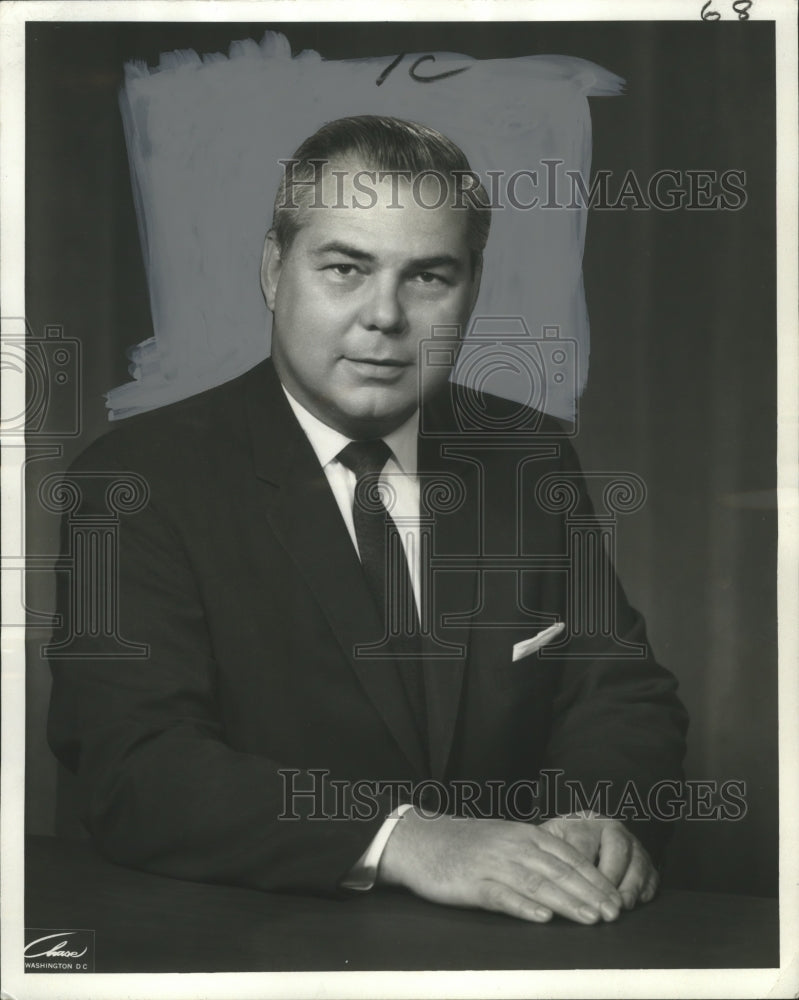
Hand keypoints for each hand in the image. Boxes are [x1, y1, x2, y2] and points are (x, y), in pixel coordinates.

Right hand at [377, 811, 624, 924]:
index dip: (595, 877)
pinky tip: (543, 916)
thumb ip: (534, 853)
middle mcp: (513, 846)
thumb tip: (570, 875)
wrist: (419, 840)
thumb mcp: (504, 839)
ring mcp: (492, 864)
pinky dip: (524, 906)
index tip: (616, 897)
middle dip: (590, 893)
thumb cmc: (465, 844)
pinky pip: (502, 895)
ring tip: (591, 918)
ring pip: (537, 883)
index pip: (568, 855)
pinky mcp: (472, 883)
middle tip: (615, 913)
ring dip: (567, 901)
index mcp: (523, 834)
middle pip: (558, 870)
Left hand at [540, 815, 657, 909]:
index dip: (580, 873)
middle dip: (611, 879)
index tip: (576, 893)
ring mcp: (631, 843)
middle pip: (617, 849)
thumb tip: (539, 888)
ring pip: (637, 861)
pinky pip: (651, 874)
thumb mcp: (547, 846)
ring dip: (630, 886)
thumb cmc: (559, 847)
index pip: (583, 846)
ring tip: (622, 907)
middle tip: (605, 904)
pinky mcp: (646, 860)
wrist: (582, 838)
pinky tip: (635, 903)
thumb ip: (544, 861)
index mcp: (583, 822)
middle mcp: (610, 828)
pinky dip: (645, 890)